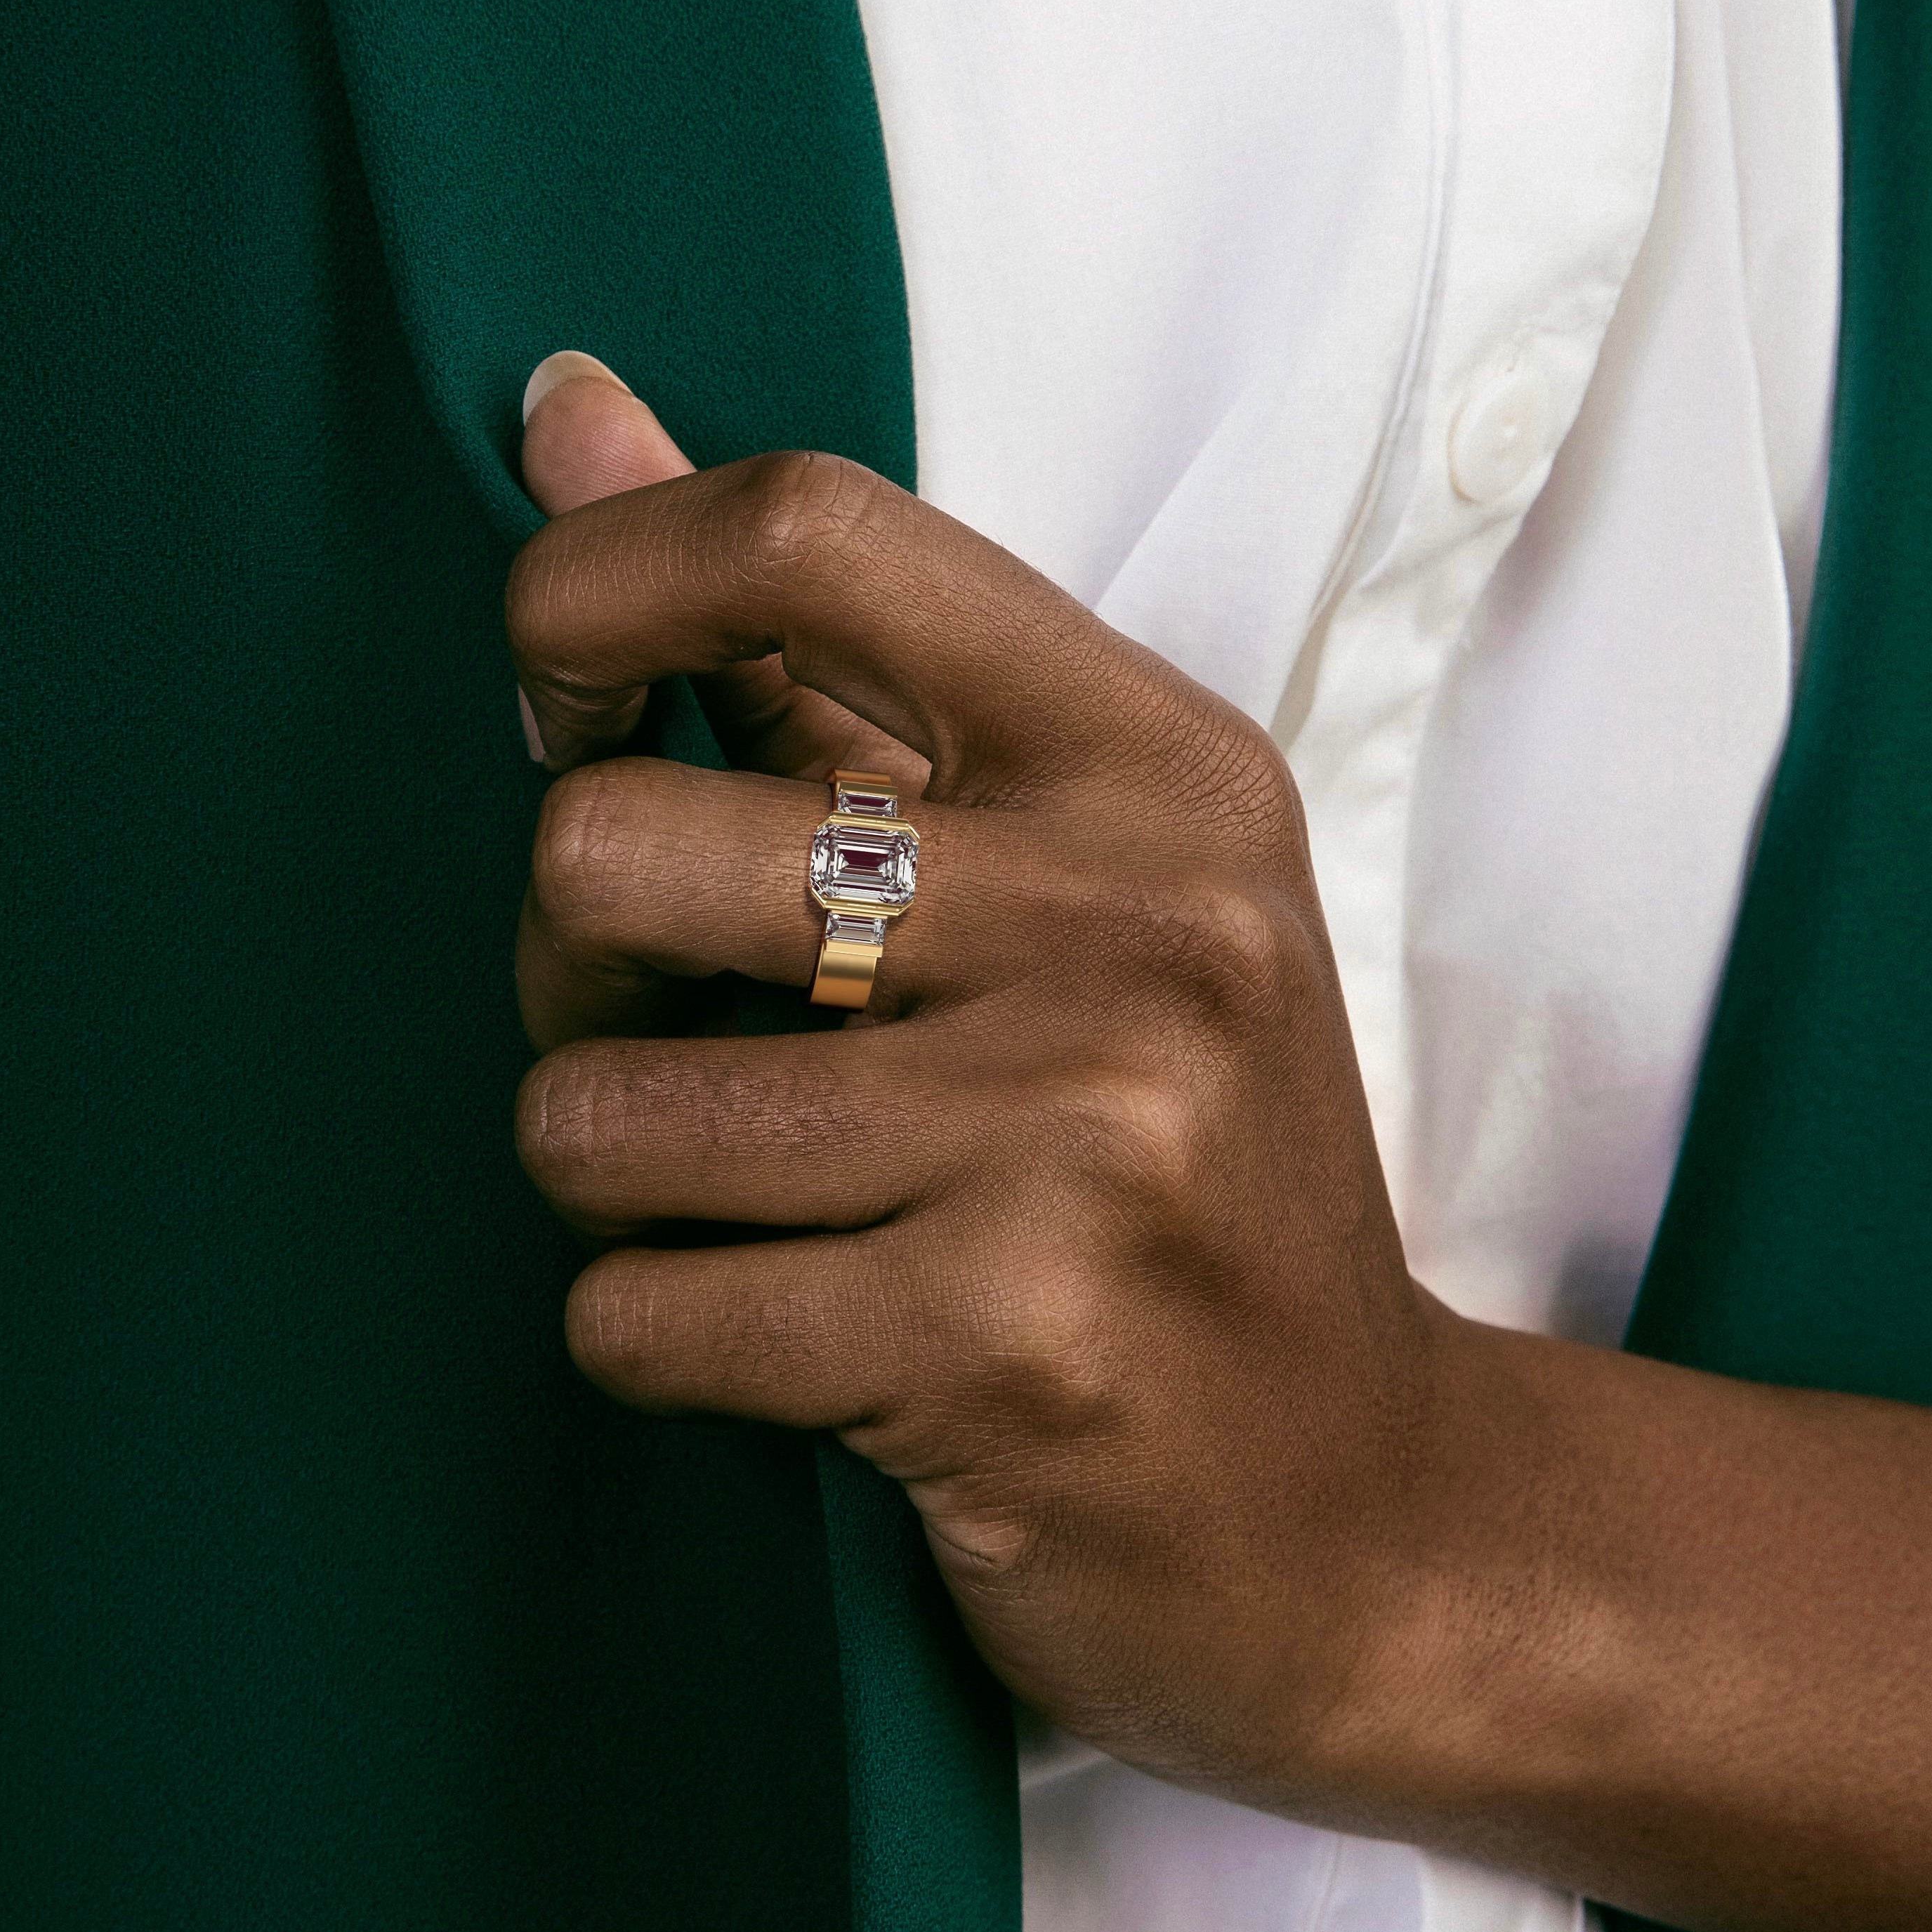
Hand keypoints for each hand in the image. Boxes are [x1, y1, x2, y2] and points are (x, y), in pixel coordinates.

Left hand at [508, 360, 1436, 1807]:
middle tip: (673, 1037)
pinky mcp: (1007, 1348)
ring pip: (592, 1117)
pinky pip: (635, 1316)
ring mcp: (1084, 1139)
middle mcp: (1141, 923)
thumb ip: (811, 652)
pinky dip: (659, 1342)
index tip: (559, 693)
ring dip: (619, 1187)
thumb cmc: (1181, 1167)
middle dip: (567, 974)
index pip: (809, 530)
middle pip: (614, 848)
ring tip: (764, 1207)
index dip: (599, 585)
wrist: (1372, 1521)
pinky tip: (803, 1348)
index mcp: (1156, 765)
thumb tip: (566, 410)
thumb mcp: (1071, 876)